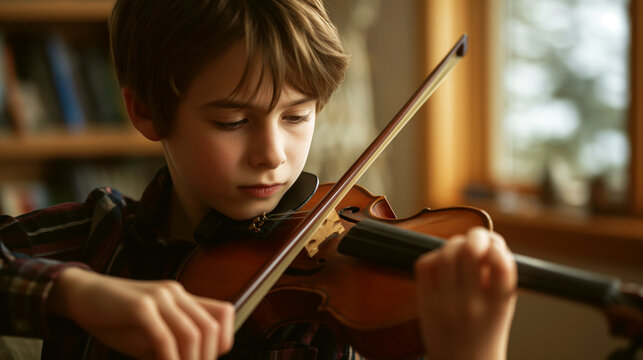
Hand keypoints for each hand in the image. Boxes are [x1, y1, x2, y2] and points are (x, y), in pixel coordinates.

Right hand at [47, 267, 234, 359]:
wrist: (81, 295)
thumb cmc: (115, 317)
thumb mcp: (149, 334)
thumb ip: (172, 345)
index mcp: (183, 298)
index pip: (223, 313)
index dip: (224, 341)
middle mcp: (176, 294)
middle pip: (211, 328)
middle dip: (206, 358)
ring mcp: (159, 297)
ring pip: (192, 334)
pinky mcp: (139, 306)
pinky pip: (164, 338)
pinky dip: (169, 359)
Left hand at [414, 227, 516, 359]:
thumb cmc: (485, 329)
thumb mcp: (502, 305)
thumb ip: (498, 275)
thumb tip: (488, 238)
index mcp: (498, 305)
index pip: (502, 264)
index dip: (498, 245)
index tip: (495, 245)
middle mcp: (471, 304)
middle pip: (470, 252)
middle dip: (475, 235)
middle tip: (476, 237)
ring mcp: (445, 303)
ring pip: (446, 255)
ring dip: (454, 243)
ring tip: (459, 247)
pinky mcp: (425, 302)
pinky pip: (425, 265)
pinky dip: (434, 255)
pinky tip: (442, 261)